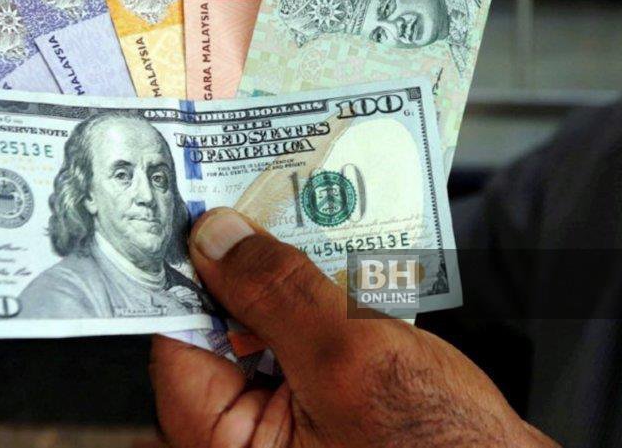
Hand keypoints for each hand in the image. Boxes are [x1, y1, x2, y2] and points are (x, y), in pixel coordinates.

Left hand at [150, 208, 557, 447]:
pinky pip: (294, 343)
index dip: (191, 270)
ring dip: (282, 280)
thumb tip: (213, 236)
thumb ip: (275, 292)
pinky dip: (311, 304)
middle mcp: (242, 440)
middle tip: (259, 199)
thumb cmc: (442, 444)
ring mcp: (280, 426)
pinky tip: (336, 266)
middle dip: (242, 266)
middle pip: (216, 329)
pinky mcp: (316, 408)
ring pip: (258, 329)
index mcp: (226, 444)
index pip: (178, 340)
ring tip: (305, 223)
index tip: (201, 208)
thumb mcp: (349, 354)